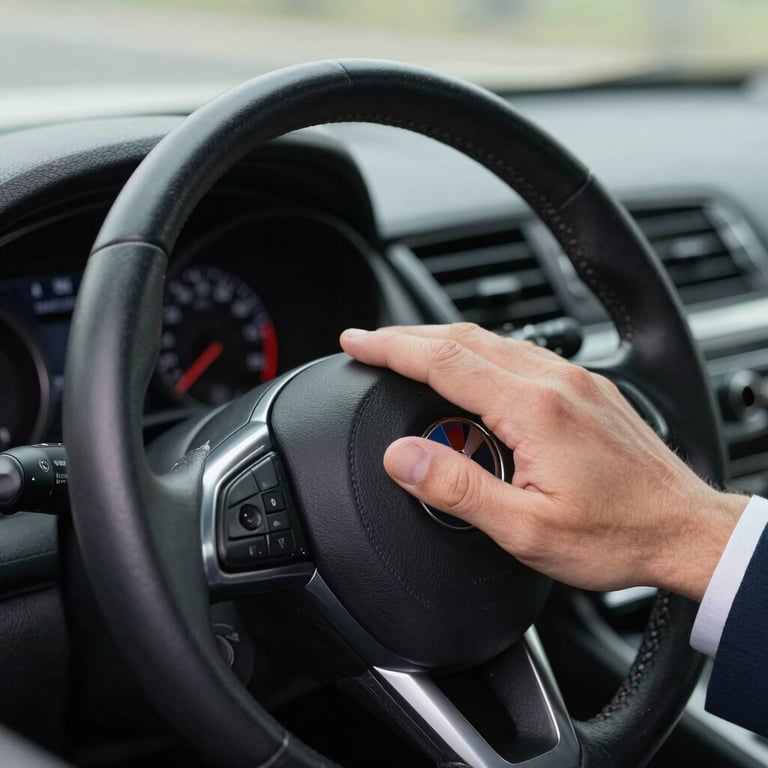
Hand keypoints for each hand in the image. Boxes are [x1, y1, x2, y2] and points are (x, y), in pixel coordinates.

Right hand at [340, 323, 745, 599]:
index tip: (356, 342)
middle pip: (464, 338)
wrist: (686, 529)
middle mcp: (554, 380)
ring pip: (492, 341)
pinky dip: (479, 354)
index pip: (443, 360)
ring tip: (407, 354)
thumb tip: (400, 457)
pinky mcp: (586, 388)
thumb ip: (457, 488)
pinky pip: (520, 354)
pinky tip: (470, 372)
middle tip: (369, 343)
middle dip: (408, 336)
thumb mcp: (526, 529)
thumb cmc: (616, 534)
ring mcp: (573, 379)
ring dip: (442, 342)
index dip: (390, 347)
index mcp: (533, 408)